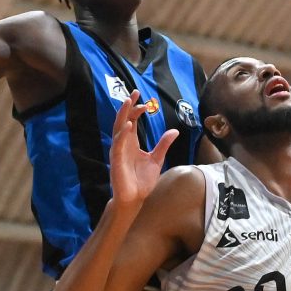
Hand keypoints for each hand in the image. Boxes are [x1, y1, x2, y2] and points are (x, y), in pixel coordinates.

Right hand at [110, 92, 178, 207]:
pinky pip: (119, 145)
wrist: (135, 198)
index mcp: (131, 143)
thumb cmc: (142, 180)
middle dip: (127, 106)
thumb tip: (174, 131)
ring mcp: (119, 151)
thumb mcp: (156, 159)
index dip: (137, 110)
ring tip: (128, 102)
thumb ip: (163, 144)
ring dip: (123, 115)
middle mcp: (123, 144)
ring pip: (118, 129)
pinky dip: (123, 135)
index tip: (145, 102)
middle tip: (133, 93)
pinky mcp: (117, 160)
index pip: (132, 121)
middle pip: (123, 121)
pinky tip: (128, 126)